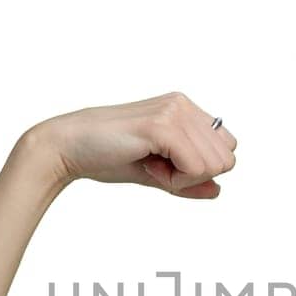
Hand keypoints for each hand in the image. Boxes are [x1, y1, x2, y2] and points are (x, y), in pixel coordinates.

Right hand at [23, 91, 236, 197]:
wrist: (68, 148)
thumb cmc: (106, 156)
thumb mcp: (157, 173)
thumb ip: (189, 181)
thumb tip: (218, 191)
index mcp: (185, 109)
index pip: (226, 148)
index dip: (199, 169)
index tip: (164, 165)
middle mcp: (183, 105)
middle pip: (226, 159)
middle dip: (193, 176)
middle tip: (156, 166)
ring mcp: (174, 112)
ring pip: (214, 165)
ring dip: (181, 178)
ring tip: (149, 163)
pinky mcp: (162, 126)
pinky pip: (194, 168)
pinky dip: (174, 180)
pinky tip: (147, 166)